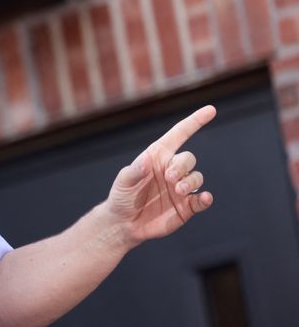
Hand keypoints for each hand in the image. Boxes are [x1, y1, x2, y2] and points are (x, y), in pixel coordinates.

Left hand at [106, 105, 215, 248]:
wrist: (124, 223)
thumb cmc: (122, 196)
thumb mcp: (123, 181)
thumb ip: (134, 171)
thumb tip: (147, 160)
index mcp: (157, 156)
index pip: (179, 135)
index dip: (194, 122)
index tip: (210, 110)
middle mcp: (172, 169)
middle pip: (189, 158)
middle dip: (181, 166)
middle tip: (169, 178)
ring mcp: (181, 188)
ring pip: (197, 177)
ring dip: (190, 181)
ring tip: (177, 190)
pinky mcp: (187, 206)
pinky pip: (202, 199)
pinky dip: (205, 198)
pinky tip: (204, 198)